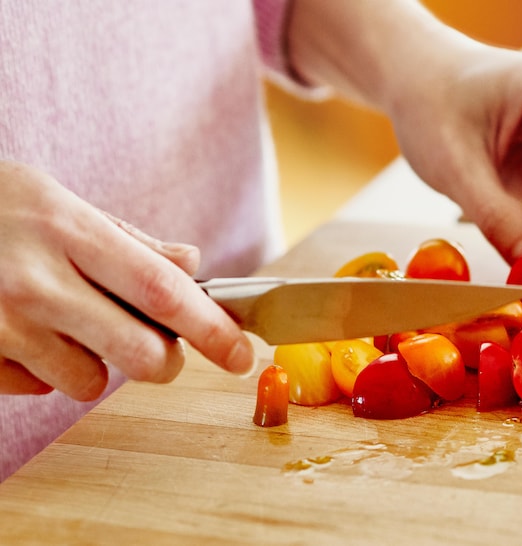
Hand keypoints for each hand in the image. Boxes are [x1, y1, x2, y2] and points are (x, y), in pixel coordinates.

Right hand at [0, 161, 254, 399]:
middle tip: (161, 350)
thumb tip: (192, 265)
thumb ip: (128, 239)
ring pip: (89, 381)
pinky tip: (21, 333)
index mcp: (68, 231)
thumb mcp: (57, 202)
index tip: (242, 353)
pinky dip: (43, 370)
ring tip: (64, 323)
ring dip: (94, 364)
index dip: (210, 327)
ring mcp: (1, 325)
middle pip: (140, 353)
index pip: (162, 289)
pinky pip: (38, 388)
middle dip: (165, 362)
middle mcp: (35, 281)